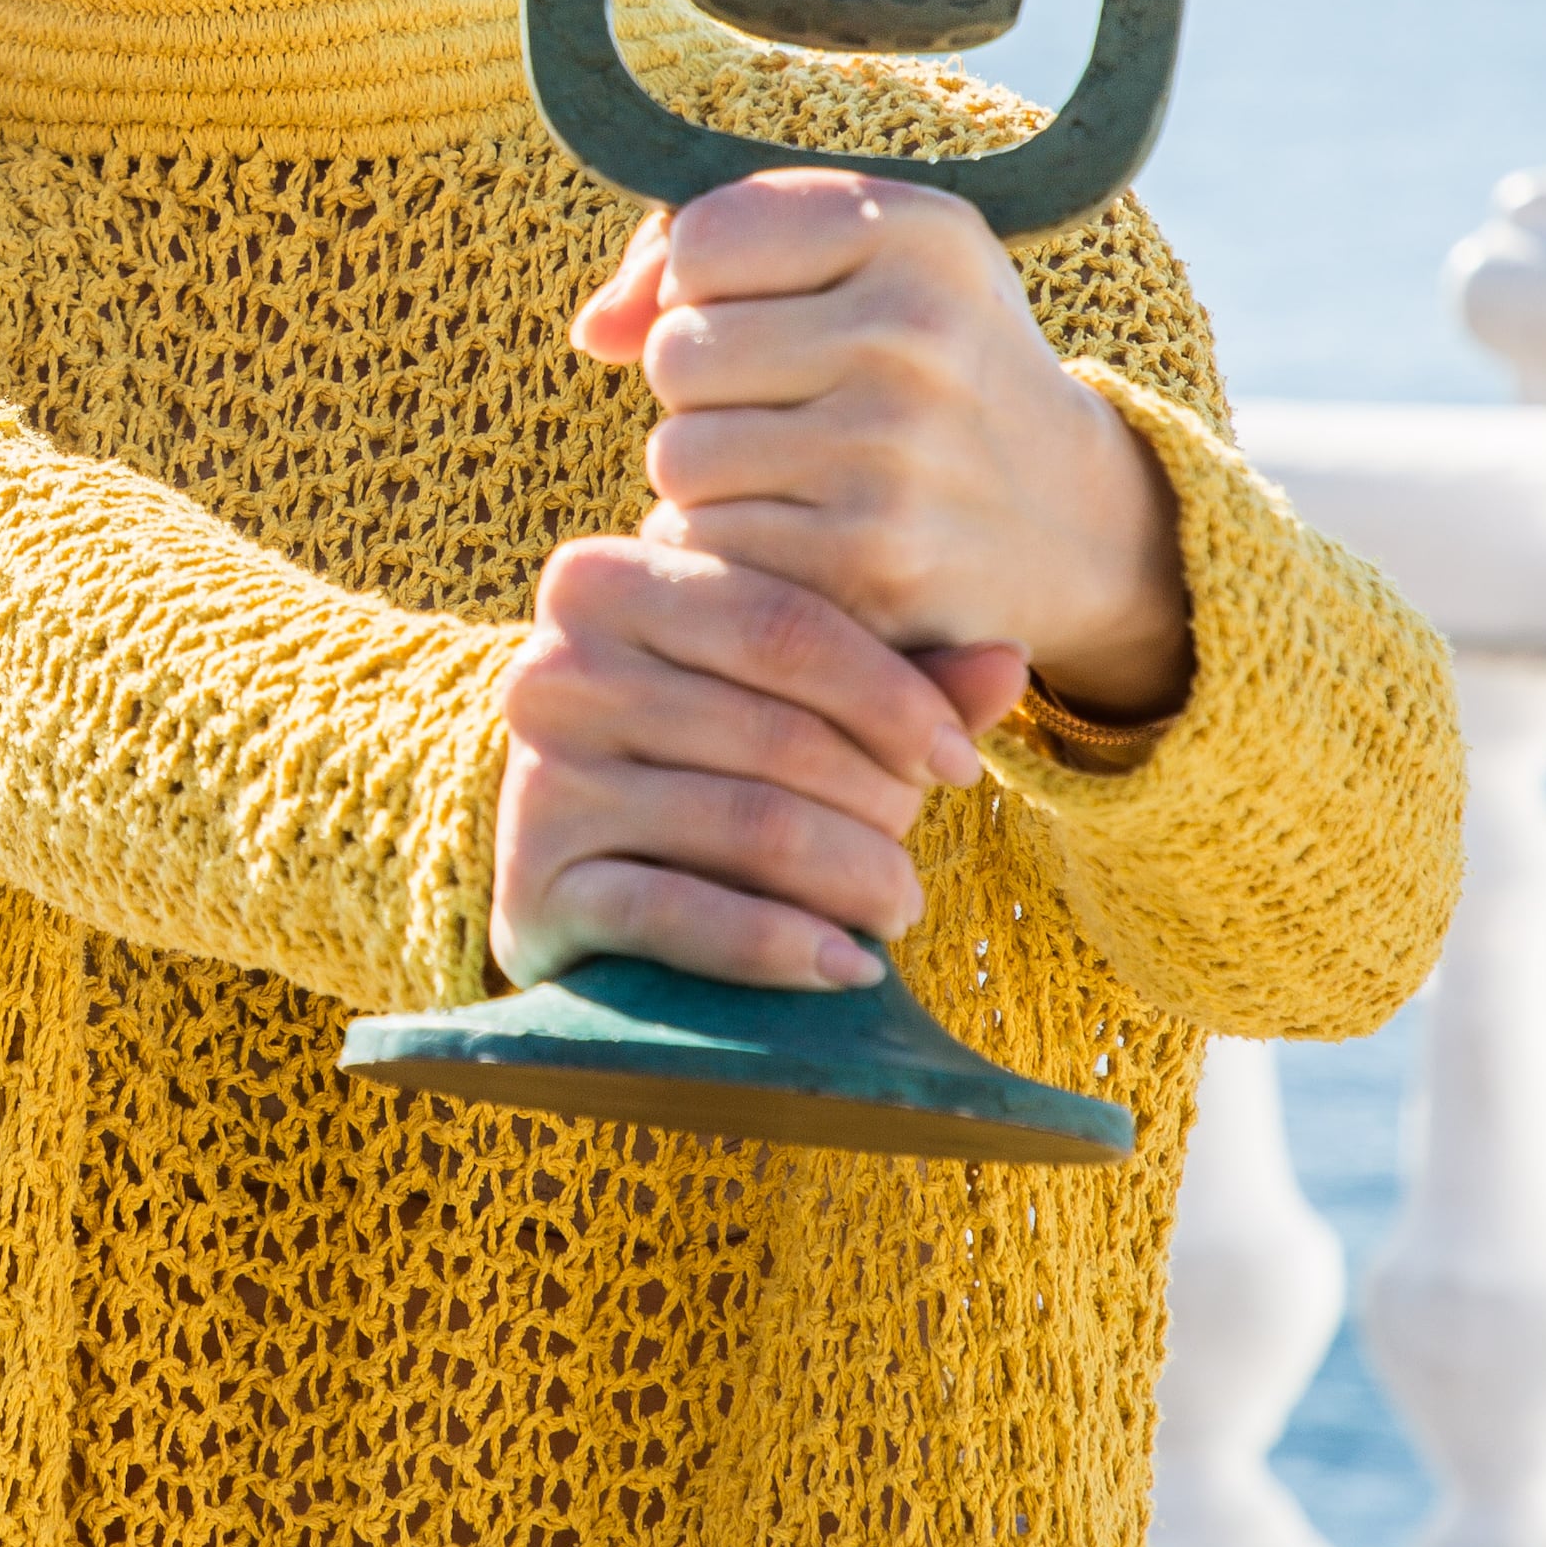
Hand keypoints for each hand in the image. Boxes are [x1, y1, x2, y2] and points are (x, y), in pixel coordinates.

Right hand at [488, 535, 1020, 991]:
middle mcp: (550, 667)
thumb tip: (1011, 661)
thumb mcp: (792, 700)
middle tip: (915, 848)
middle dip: (877, 800)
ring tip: (898, 906)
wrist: (578, 866)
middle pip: (774, 730)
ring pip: (747, 822)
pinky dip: (781, 946)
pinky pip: (680, 914)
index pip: (783, 623)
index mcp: (606, 579)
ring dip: (852, 877)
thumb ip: (898, 679)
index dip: (893, 697)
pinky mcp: (533, 887)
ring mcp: (535, 779)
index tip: (964, 764)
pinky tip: (848, 967)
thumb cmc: (706, 757)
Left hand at [572, 169, 1193, 722]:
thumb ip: (696, 255)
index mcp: (917, 230)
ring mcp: (895, 456)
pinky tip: (806, 538)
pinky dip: (732, 549)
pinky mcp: (870, 569)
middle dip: (707, 388)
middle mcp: (915, 333)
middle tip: (792, 407)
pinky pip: (706, 545)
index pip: (701, 240)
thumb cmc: (920, 367)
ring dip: (712, 476)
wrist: (1068, 520)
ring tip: (801, 473)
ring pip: (678, 457)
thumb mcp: (855, 264)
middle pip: (677, 353)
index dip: (711, 287)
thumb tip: (594, 332)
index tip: (775, 315)